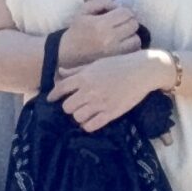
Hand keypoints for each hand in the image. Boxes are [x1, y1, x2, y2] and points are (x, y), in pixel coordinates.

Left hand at [52, 51, 166, 131]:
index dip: (53, 95)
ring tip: (83, 114)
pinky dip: (88, 125)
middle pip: (67, 106)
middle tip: (73, 106)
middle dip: (68, 107)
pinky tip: (91, 121)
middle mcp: (89, 90)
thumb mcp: (96, 64)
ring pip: (77, 117)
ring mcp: (100, 103)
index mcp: (84, 77)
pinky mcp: (111, 113)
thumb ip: (77, 70)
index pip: (61, 88)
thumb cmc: (118, 64)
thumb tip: (60, 72)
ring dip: (78, 117)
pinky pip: (91, 126)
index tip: (50, 99)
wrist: (141, 71)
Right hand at [55, 0, 142, 73]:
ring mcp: (114, 51)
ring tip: (123, 33)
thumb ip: (102, 2)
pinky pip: (133, 51)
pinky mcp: (116, 60)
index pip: (126, 13)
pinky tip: (124, 43)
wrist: (69, 51)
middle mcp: (110, 38)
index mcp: (101, 24)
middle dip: (129, 20)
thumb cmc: (77, 29)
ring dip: (132, 34)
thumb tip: (117, 6)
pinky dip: (131, 45)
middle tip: (121, 22)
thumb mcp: (84, 9)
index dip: (124, 10)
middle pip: (133, 24)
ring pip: (136, 39)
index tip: (117, 13)